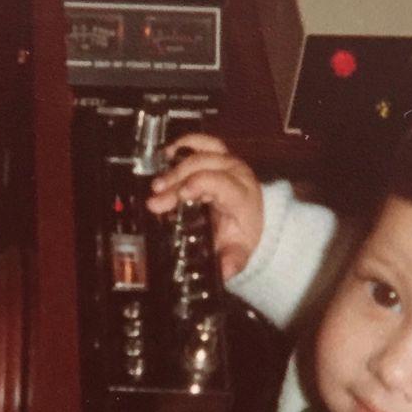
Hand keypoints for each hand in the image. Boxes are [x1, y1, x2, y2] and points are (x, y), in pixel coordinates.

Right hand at [145, 134, 262, 280]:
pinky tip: (167, 154)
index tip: (178, 196)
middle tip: (156, 201)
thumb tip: (223, 270)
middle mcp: (237, 173)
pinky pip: (203, 141)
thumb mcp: (239, 252)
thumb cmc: (242, 234)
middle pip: (203, 168)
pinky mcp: (219, 155)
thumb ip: (232, 261)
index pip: (220, 182)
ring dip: (176, 166)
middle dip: (176, 183)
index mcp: (242, 195)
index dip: (197, 185)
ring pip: (200, 153)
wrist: (255, 219)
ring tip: (157, 183)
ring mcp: (228, 161)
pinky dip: (185, 143)